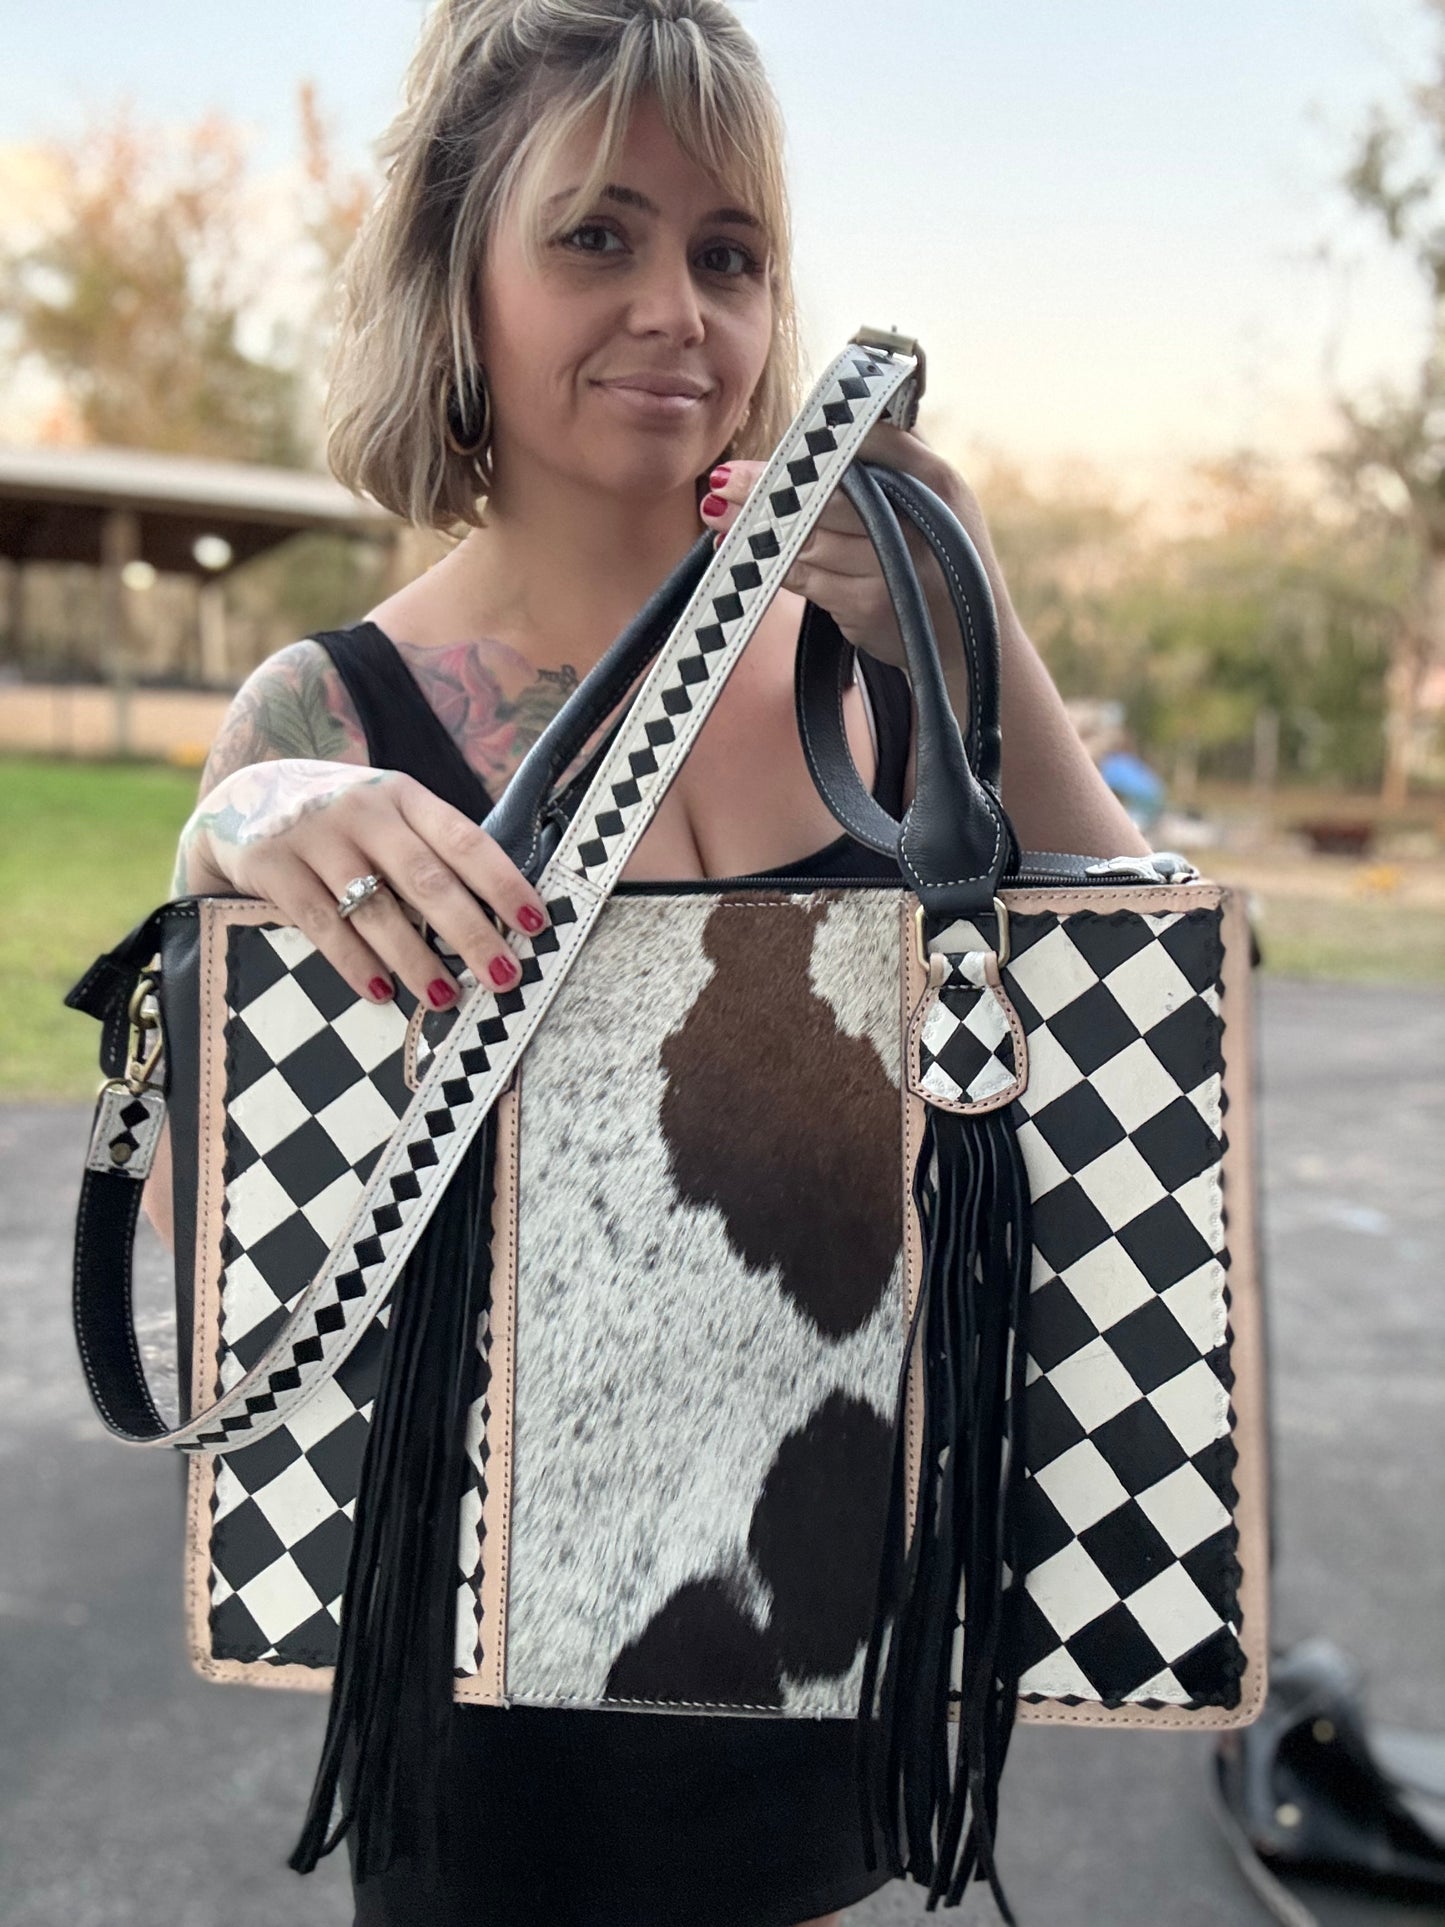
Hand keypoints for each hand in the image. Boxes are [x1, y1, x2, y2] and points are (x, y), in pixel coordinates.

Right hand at [174, 758, 549, 1010]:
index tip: (535, 924)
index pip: (465, 839)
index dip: (503, 883)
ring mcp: (315, 836)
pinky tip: (379, 991)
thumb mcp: (387, 815)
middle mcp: (363, 809)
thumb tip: (499, 919)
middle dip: (471, 933)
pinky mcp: (272, 865)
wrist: (243, 802)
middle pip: (426, 878)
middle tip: (504, 976)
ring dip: (415, 959)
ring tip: (445, 997)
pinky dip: (354, 962)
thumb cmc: (341, 823)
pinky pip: (321, 924)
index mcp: (404, 796)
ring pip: (375, 907)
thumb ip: (430, 852)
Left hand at [698, 423, 1017, 669]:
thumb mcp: (941, 499)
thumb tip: (836, 414)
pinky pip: (809, 581)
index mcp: (939, 479)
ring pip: (809, 539)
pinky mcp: (871, 608)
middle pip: (826, 494)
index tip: (776, 445)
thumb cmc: (944, 560)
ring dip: (758, 529)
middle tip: (723, 480)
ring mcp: (895, 567)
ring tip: (718, 512)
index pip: (867, 444)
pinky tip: (747, 559)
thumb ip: (898, 454)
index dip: (814, 445)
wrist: (972, 645)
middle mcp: (920, 519)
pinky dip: (776, 569)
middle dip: (767, 488)